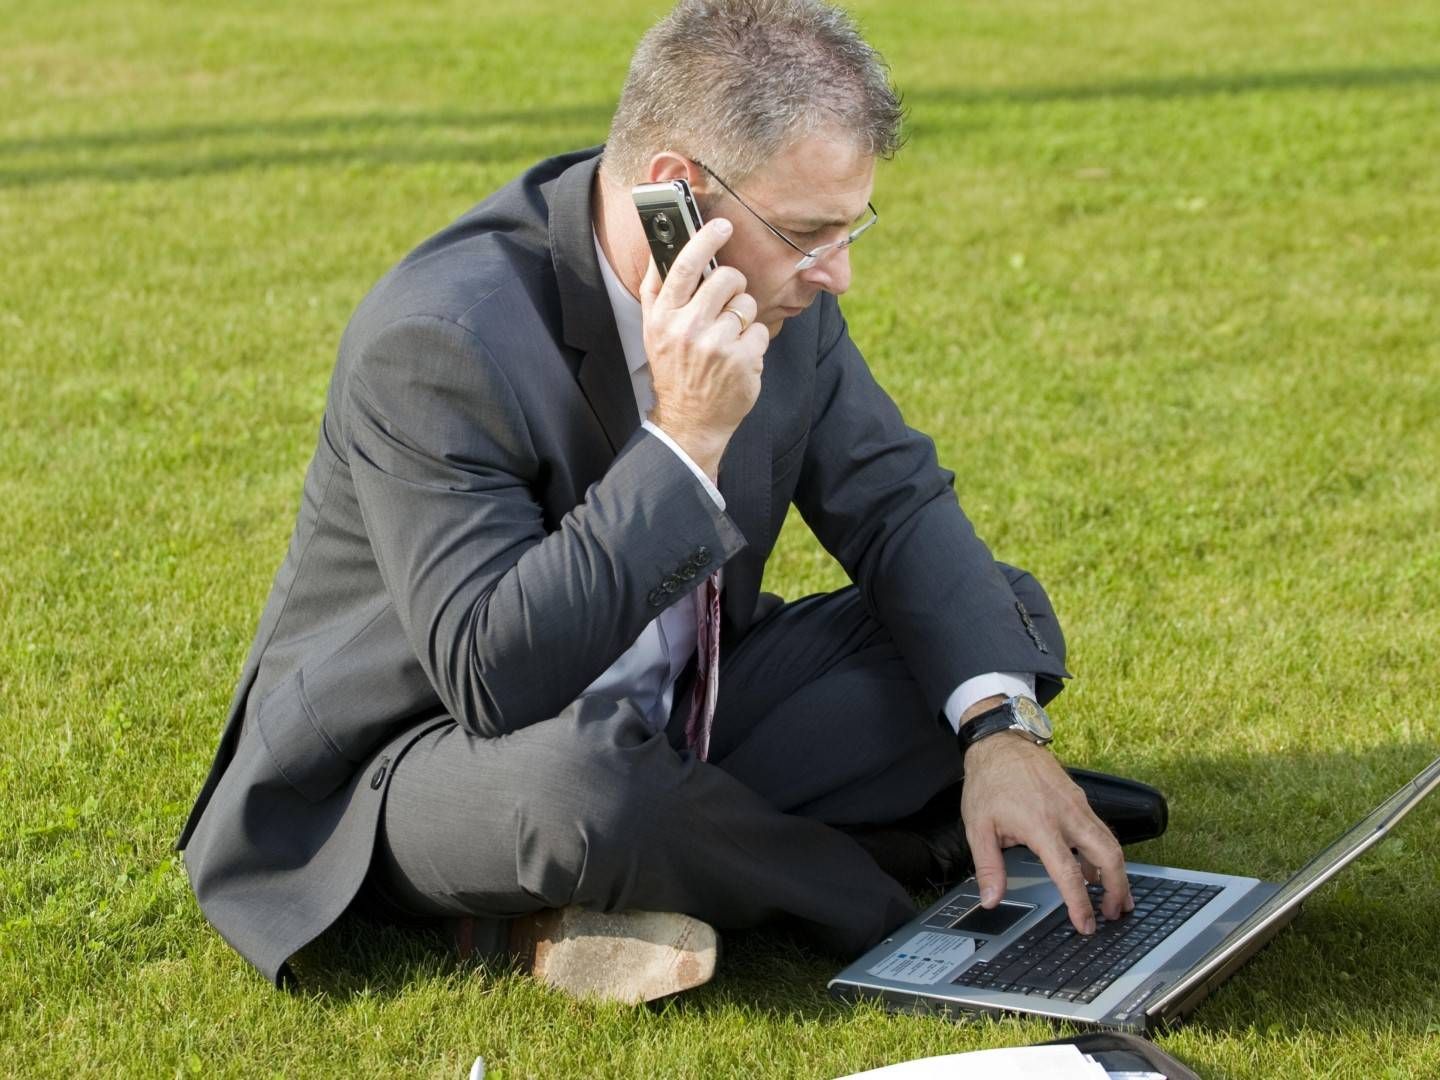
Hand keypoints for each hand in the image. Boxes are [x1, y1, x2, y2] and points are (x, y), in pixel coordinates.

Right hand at [640, 218, 769, 478]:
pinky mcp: (742, 360)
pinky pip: (760, 330)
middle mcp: (686, 329)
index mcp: (663, 317)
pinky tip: (739, 359)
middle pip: (725, 278)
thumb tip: (661, 243)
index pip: (683, 266)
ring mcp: (716, 345)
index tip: (722, 225)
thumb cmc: (675, 370)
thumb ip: (659, 292)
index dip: (704, 239)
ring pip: (746, 304)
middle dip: (733, 284)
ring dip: (743, 318)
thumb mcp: (655, 332)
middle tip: (728, 301)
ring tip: (728, 339)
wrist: (690, 421)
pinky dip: (754, 342)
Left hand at [961, 732, 1133, 933]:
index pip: (1069, 872)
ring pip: (1111, 842)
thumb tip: (990, 899)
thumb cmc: (989, 782)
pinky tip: (1094, 868)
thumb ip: (988, 867)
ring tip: (1114, 897)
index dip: (1080, 903)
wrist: (1000, 742)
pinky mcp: (1080, 798)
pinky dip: (1104, 853)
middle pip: (1109, 856)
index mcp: (1041, 825)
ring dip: (1117, 872)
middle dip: (1118, 889)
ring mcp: (1078, 805)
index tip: (1085, 924)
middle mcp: (1067, 815)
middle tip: (1114, 913)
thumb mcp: (978, 826)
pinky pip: (1100, 829)